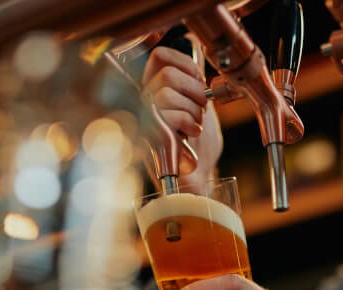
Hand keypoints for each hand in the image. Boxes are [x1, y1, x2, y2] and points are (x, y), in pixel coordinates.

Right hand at [142, 39, 223, 187]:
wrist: (196, 179)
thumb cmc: (197, 147)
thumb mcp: (198, 106)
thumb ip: (192, 81)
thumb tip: (195, 56)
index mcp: (153, 88)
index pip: (161, 55)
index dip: (185, 64)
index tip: (199, 83)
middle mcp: (142, 100)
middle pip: (166, 73)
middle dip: (194, 91)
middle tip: (200, 110)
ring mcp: (142, 118)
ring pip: (165, 92)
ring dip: (192, 110)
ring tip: (195, 125)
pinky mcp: (146, 137)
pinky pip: (165, 114)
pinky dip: (187, 122)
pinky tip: (190, 133)